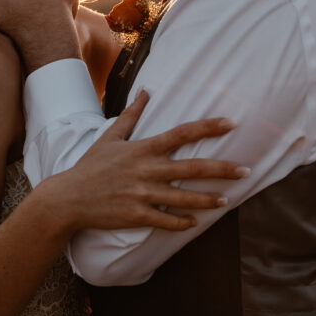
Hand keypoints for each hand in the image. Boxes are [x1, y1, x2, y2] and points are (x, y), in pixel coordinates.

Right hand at [43, 91, 248, 238]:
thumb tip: (146, 92)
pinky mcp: (136, 215)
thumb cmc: (91, 166)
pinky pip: (166, 220)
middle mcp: (146, 170)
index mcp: (143, 148)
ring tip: (227, 200)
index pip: (182, 134)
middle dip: (222, 169)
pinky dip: (182, 222)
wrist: (68, 198)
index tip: (231, 123)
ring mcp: (142, 194)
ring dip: (208, 199)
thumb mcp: (110, 136)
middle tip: (246, 170)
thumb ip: (132, 114)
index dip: (208, 127)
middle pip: (192, 168)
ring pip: (184, 198)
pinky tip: (195, 223)